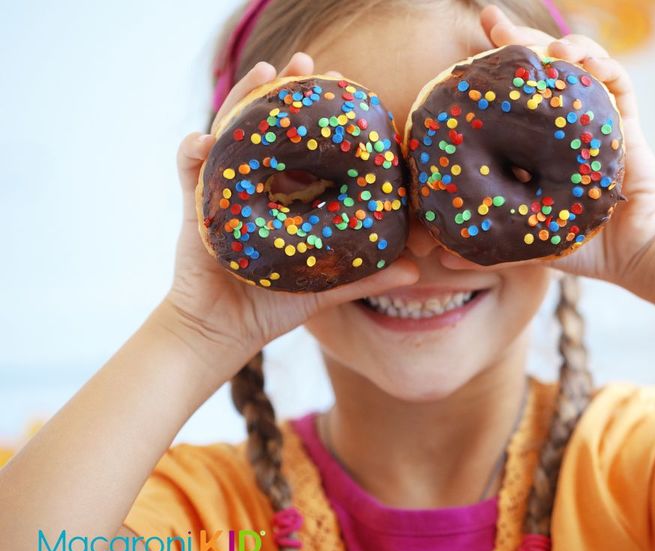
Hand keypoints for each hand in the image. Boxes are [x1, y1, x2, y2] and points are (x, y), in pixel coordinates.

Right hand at [164, 53, 417, 363]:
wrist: (221, 332)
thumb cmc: (271, 308)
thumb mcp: (324, 287)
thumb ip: (366, 276)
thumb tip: (417, 269)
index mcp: (286, 198)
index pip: (304, 146)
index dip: (322, 117)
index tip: (346, 89)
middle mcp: (255, 185)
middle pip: (267, 126)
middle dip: (286, 91)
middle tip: (309, 64)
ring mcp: (223, 190)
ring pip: (231, 133)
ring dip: (244, 100)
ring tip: (265, 72)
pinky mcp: (194, 207)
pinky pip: (187, 171)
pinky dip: (193, 153)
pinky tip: (204, 139)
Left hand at [439, 6, 654, 293]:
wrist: (633, 254)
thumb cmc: (584, 248)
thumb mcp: (526, 243)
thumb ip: (487, 245)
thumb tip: (438, 258)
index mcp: (538, 146)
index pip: (511, 99)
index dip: (489, 74)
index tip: (461, 57)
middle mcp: (564, 126)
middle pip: (540, 71)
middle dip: (516, 41)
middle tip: (491, 21)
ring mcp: (595, 119)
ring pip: (578, 66)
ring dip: (562, 46)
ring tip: (547, 45)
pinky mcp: (625, 122)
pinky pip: (617, 82)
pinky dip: (602, 64)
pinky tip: (583, 60)